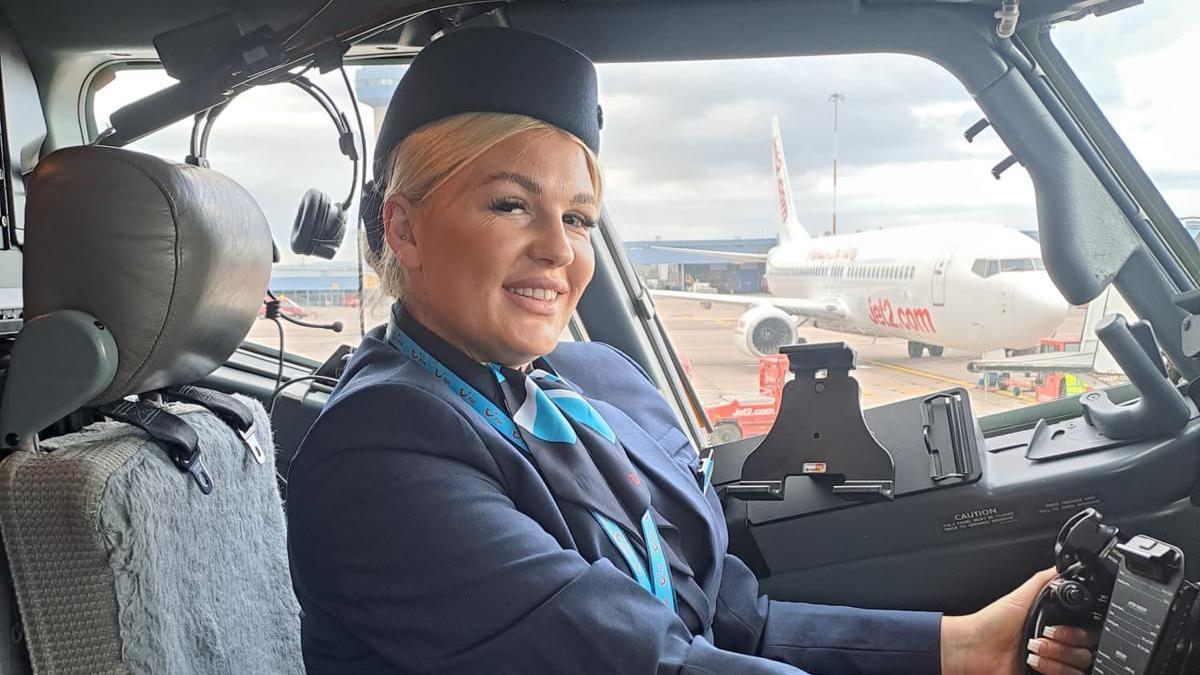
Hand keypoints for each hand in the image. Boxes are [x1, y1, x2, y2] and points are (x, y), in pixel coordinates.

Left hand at [940, 568, 1097, 674]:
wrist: (974, 647)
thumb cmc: (991, 623)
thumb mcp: (1021, 595)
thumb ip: (1044, 580)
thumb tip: (1061, 566)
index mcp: (1055, 625)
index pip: (1085, 631)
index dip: (1077, 630)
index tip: (1058, 626)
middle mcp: (1057, 645)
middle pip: (1086, 650)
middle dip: (1065, 642)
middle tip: (1043, 635)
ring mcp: (1053, 664)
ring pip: (1078, 666)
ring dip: (1056, 656)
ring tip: (1033, 649)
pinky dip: (1052, 669)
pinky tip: (1034, 662)